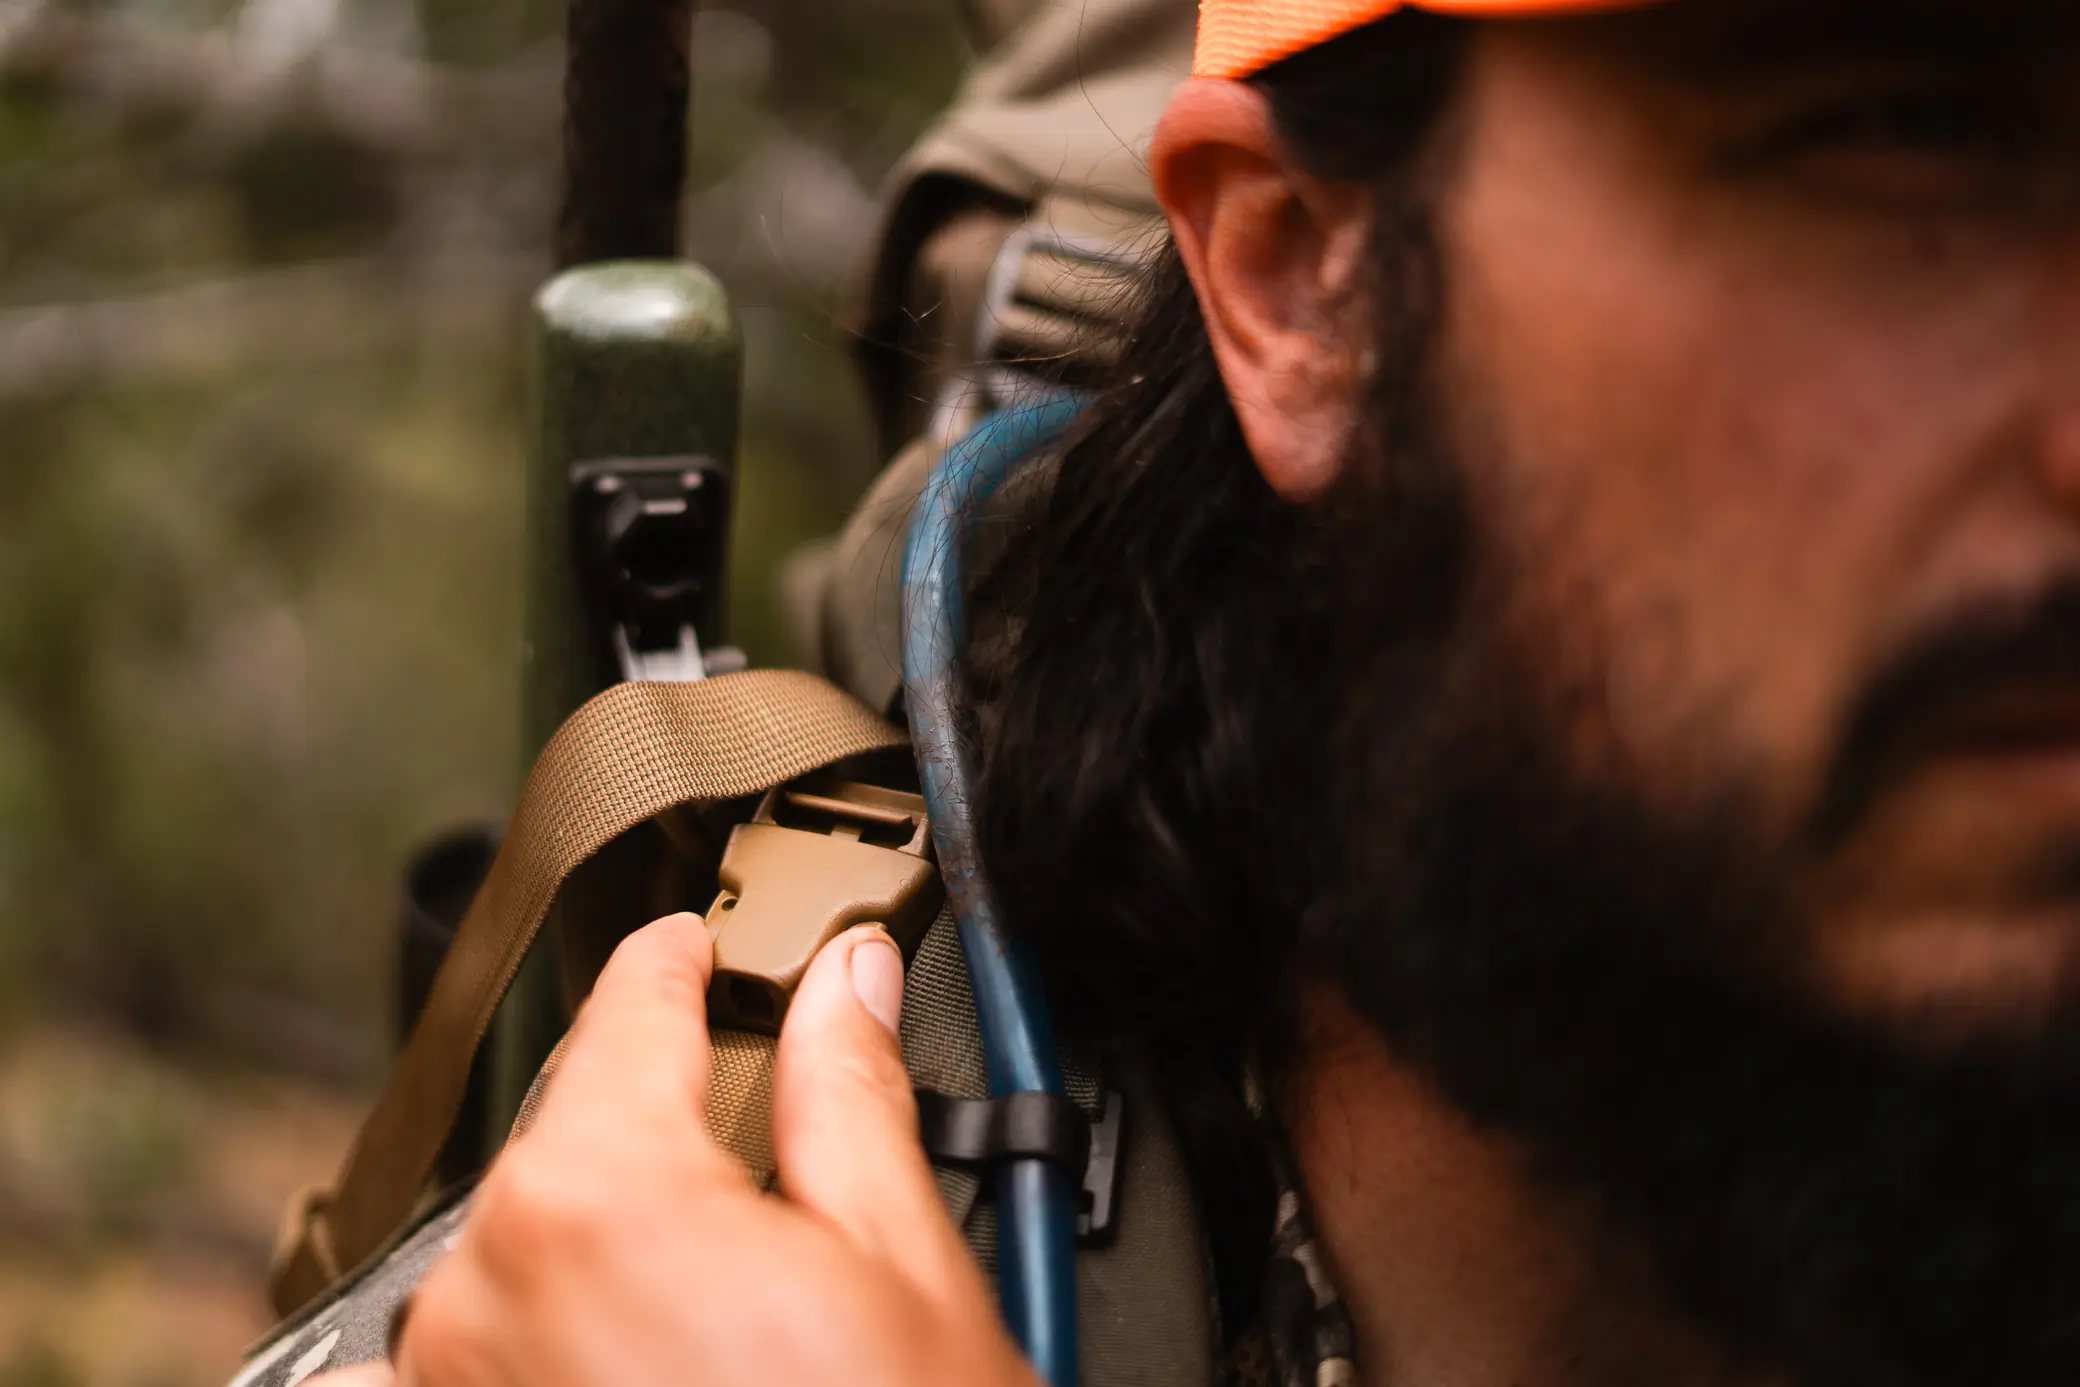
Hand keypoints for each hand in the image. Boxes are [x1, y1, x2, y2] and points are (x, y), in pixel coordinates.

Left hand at [320, 913, 1035, 1386]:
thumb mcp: (906, 1266)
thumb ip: (853, 1094)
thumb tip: (846, 982)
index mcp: (598, 1198)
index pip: (630, 1011)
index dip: (679, 960)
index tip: (697, 944)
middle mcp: (480, 1289)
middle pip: (572, 1132)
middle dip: (664, 1122)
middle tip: (774, 1168)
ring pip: (520, 1245)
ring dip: (602, 1239)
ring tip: (726, 1308)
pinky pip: (463, 1360)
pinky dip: (534, 1340)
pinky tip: (633, 1367)